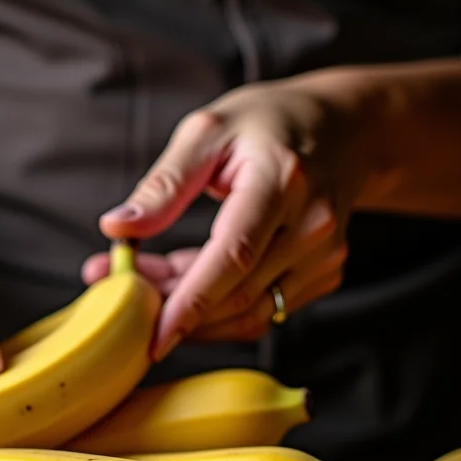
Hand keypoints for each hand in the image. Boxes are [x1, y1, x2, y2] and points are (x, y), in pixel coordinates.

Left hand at [84, 72, 377, 358]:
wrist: (343, 129)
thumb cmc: (268, 123)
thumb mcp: (207, 131)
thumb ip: (164, 183)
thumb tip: (116, 227)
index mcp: (281, 181)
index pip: (234, 256)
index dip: (191, 302)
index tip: (152, 336)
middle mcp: (312, 225)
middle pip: (237, 294)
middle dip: (174, 307)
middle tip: (123, 293)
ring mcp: (324, 255)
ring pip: (251, 314)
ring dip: (194, 313)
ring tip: (153, 280)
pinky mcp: (325, 274)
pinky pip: (265, 310)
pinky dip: (221, 307)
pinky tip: (193, 276)